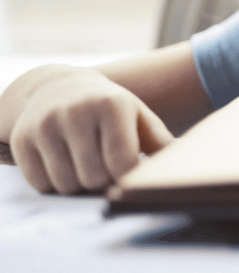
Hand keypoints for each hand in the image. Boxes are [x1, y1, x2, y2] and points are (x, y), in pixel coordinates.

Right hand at [8, 69, 173, 194]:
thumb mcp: (137, 115)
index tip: (130, 174)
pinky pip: (41, 184)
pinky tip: (62, 164)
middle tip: (105, 169)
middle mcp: (75, 111)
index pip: (122, 163)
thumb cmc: (108, 107)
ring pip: (66, 185)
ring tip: (85, 165)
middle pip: (94, 178)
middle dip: (104, 182)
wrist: (58, 87)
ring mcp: (44, 125)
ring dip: (79, 185)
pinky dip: (54, 184)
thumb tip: (183, 162)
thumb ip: (160, 140)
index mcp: (111, 105)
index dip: (128, 177)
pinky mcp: (21, 139)